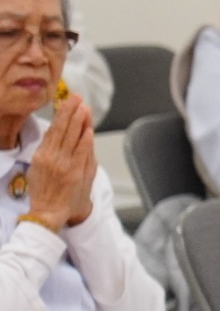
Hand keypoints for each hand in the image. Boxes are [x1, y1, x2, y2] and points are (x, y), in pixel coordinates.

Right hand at [26, 95, 95, 227]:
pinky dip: (85, 141)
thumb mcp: (39, 168)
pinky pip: (81, 153)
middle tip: (77, 98)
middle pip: (62, 130)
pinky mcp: (75, 173)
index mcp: (42, 155)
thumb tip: (60, 131)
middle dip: (70, 112)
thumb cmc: (46, 191)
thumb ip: (50, 150)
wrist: (49, 213)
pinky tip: (89, 130)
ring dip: (79, 121)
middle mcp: (51, 158)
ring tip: (84, 108)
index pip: (53, 130)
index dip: (62, 115)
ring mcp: (64, 165)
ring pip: (72, 138)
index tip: (68, 102)